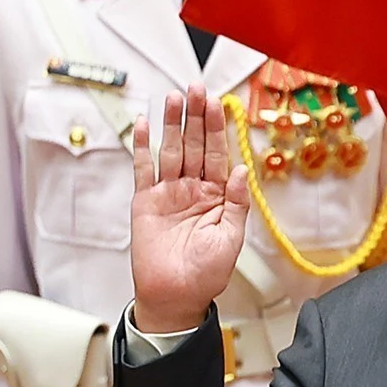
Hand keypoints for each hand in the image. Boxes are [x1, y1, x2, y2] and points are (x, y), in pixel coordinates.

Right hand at [130, 83, 250, 332]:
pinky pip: (143, 169)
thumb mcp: (232, 238)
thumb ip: (238, 202)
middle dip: (196, 116)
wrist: (175, 298)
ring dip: (171, 124)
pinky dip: (142, 147)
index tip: (218, 103)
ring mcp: (168, 193)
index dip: (217, 128)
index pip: (218, 153)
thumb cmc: (206, 275)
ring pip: (170, 150)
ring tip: (173, 98)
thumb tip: (243, 170)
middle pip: (194, 144)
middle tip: (196, 88)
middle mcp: (193, 190)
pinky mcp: (145, 202)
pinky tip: (145, 125)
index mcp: (217, 196)